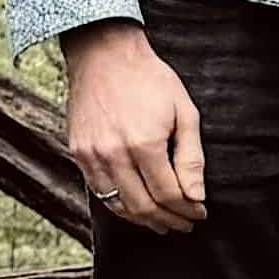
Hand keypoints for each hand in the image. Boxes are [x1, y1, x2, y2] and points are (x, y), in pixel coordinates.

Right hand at [65, 22, 207, 232]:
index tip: (199, 212)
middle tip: (185, 223)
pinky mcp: (78, 153)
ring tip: (163, 222)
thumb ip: (191, 158)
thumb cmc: (150, 80)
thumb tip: (196, 197)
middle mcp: (114, 155)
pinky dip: (120, 206)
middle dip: (169, 220)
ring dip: (144, 220)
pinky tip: (137, 207)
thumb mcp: (184, 112)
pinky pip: (100, 192)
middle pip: (144, 206)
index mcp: (144, 144)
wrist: (105, 55)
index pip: (169, 194)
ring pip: (120, 205)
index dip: (187, 209)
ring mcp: (92, 156)